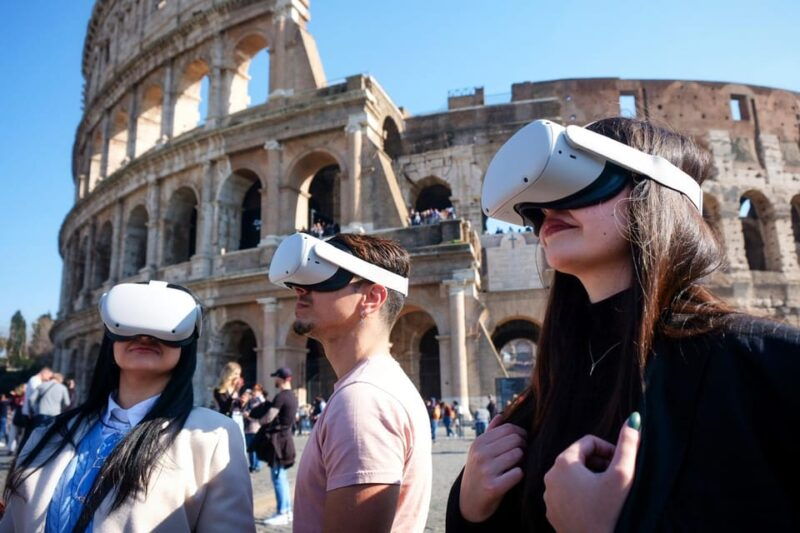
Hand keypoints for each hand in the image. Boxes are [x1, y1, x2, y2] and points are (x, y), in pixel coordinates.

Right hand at [459, 415, 526, 521]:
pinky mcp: (493, 487)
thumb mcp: (479, 451)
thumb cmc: (479, 472)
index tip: (522, 442)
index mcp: (478, 443)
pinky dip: (519, 475)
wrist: (469, 501)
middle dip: (523, 446)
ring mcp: (486, 470)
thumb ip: (490, 433)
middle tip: (521, 454)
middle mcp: (480, 454)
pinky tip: (512, 478)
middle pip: (515, 440)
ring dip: (521, 461)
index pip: (508, 428)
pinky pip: (518, 473)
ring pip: (518, 455)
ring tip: (515, 466)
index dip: (520, 433)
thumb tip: (501, 415)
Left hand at [543, 413, 640, 532]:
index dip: (608, 449)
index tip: (621, 463)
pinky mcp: (552, 512)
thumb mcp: (623, 474)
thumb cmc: (611, 512)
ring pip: (572, 477)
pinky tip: (597, 505)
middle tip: (617, 477)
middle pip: (579, 458)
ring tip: (608, 492)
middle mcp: (550, 476)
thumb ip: (628, 444)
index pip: (588, 442)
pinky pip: (567, 494)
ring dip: (591, 479)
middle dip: (600, 464)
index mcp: (563, 463)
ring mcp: (548, 496)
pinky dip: (582, 494)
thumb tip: (634, 418)